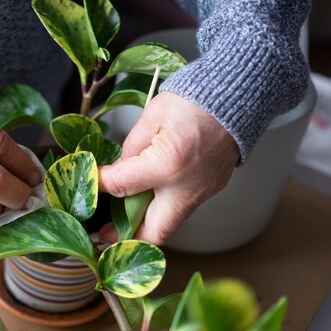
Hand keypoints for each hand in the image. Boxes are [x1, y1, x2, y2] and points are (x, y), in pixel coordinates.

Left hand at [98, 91, 238, 245]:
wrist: (237, 95)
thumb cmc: (194, 99)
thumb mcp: (152, 116)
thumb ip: (130, 149)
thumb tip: (116, 172)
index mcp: (167, 165)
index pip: (122, 186)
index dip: (101, 184)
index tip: (94, 182)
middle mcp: (187, 188)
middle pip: (154, 232)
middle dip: (126, 236)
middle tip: (105, 232)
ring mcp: (203, 192)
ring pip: (169, 223)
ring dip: (144, 223)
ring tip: (121, 214)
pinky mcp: (211, 189)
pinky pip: (181, 209)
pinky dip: (161, 209)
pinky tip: (147, 197)